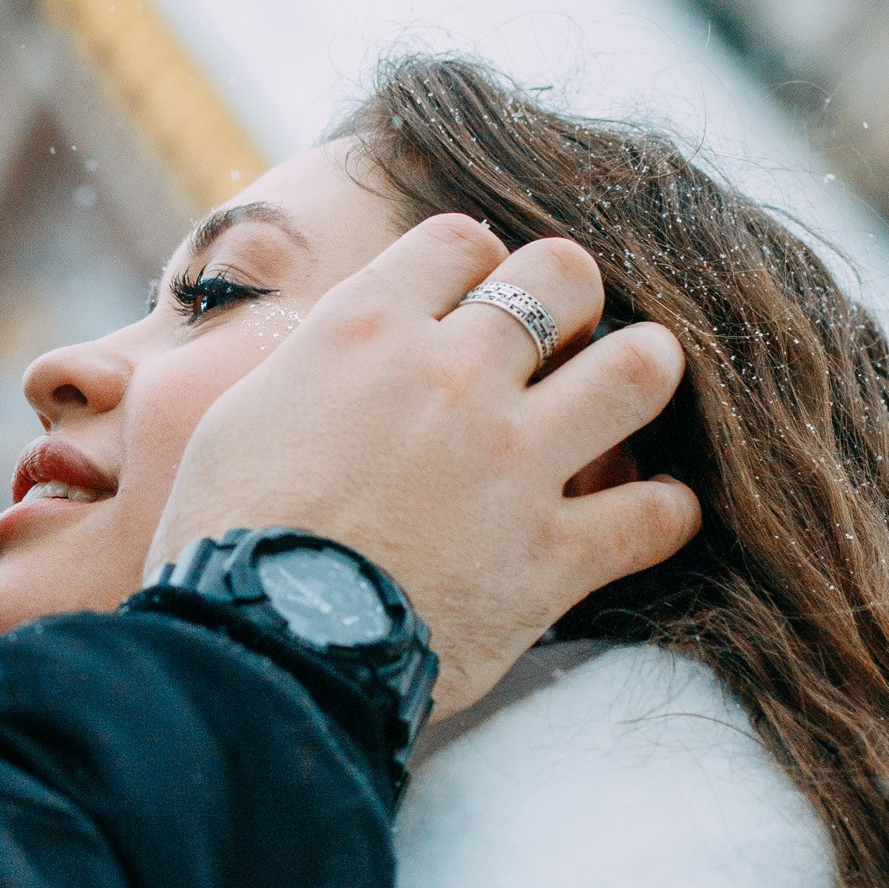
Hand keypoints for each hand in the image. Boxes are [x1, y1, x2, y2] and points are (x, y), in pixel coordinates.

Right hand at [147, 213, 698, 720]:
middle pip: (565, 275)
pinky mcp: (554, 554)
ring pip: (639, 369)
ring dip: (643, 373)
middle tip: (562, 339)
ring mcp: (514, 460)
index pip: (463, 241)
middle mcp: (454, 374)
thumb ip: (317, 361)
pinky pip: (657, 512)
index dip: (476, 267)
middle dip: (573, 298)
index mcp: (370, 329)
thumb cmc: (224, 534)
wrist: (257, 647)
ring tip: (630, 393)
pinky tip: (649, 515)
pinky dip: (664, 511)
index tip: (472, 302)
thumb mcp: (241, 411)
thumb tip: (349, 342)